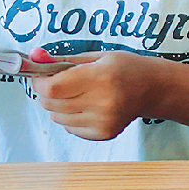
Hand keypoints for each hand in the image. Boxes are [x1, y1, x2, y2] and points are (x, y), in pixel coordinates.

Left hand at [28, 48, 159, 140]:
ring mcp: (104, 120)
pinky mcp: (104, 133)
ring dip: (59, 106)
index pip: (52, 88)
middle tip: (62, 83)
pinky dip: (71, 118)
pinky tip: (88, 107)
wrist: (155, 88)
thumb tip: (33, 56)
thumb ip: (63, 59)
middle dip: (48, 92)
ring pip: (57, 118)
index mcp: (101, 77)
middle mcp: (103, 102)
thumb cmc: (127, 68)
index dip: (40, 82)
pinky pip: (70, 129)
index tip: (42, 76)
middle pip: (51, 103)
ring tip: (78, 95)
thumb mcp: (97, 56)